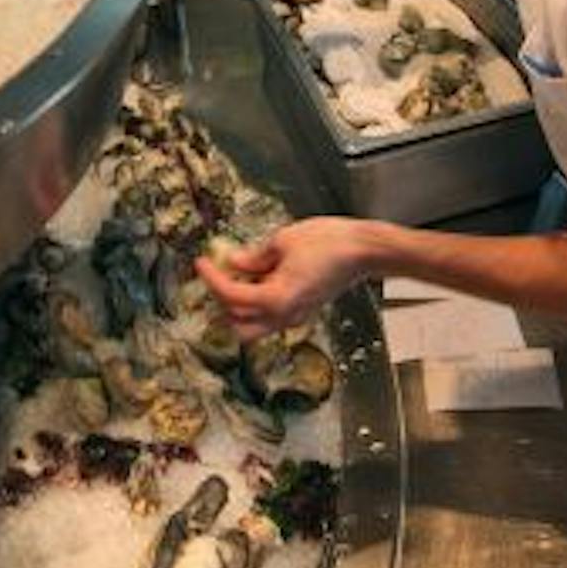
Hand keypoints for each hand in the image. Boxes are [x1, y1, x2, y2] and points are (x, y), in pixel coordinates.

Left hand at [194, 217, 376, 337]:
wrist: (364, 251)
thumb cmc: (330, 242)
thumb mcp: (283, 240)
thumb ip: (254, 256)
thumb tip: (235, 262)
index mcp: (277, 298)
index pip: (231, 296)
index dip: (211, 279)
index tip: (202, 263)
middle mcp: (285, 315)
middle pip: (238, 325)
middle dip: (223, 303)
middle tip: (218, 276)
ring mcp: (296, 317)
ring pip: (255, 327)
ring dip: (240, 307)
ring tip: (240, 276)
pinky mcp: (304, 312)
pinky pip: (272, 318)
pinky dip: (258, 305)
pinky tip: (260, 277)